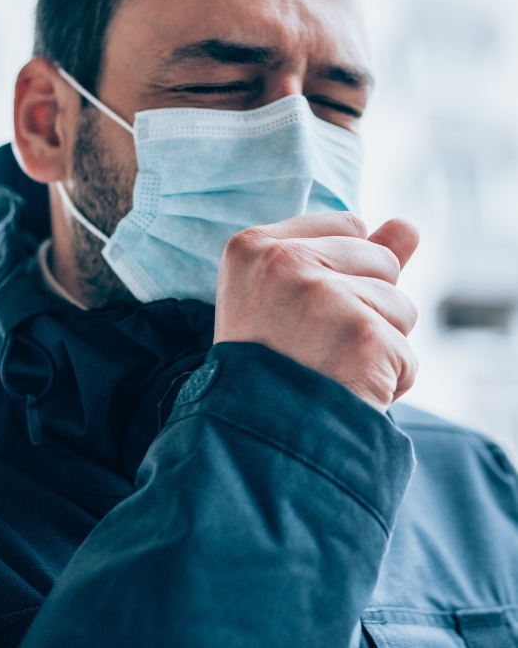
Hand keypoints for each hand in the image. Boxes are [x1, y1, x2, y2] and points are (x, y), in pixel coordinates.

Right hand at [214, 212, 419, 411]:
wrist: (251, 434)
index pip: (348, 225)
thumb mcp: (284, 295)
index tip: (306, 310)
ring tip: (328, 368)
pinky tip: (344, 390)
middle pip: (382, 261)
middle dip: (367, 305)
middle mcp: (284, 261)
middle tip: (315, 343)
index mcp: (253, 245)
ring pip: (401, 307)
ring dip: (380, 345)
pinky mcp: (361, 334)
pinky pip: (405, 355)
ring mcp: (323, 295)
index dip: (343, 271)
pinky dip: (386, 382)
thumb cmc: (267, 364)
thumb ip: (349, 253)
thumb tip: (409, 226)